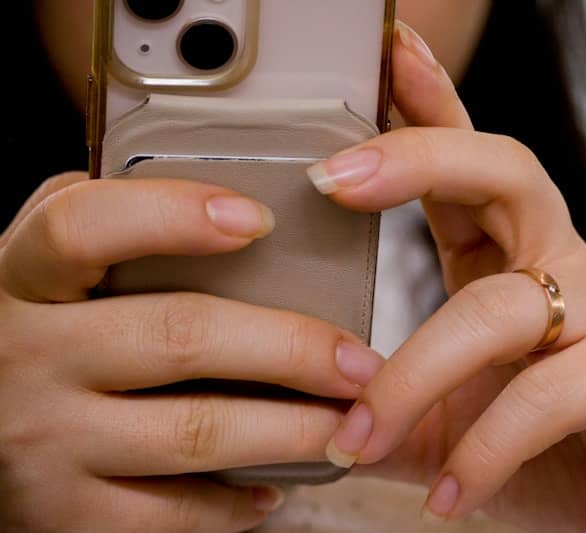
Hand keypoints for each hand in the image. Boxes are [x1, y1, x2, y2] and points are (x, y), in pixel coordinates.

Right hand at [0, 175, 383, 531]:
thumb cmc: (34, 338)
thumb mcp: (44, 271)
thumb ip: (102, 225)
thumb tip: (211, 190)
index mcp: (22, 279)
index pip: (84, 227)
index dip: (173, 215)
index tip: (259, 220)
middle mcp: (24, 357)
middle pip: (179, 336)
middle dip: (291, 350)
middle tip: (359, 361)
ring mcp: (42, 442)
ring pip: (196, 430)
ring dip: (293, 429)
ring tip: (350, 420)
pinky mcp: (62, 514)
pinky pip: (171, 515)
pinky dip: (238, 505)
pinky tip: (278, 485)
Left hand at [309, 22, 585, 531]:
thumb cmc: (562, 450)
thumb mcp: (457, 423)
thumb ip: (393, 413)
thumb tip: (306, 423)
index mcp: (511, 261)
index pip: (468, 166)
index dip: (426, 105)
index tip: (384, 53)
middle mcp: (559, 268)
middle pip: (504, 171)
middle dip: (419, 158)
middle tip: (336, 178)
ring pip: (497, 307)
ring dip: (413, 376)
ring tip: (360, 439)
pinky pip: (548, 395)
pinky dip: (485, 449)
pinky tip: (450, 497)